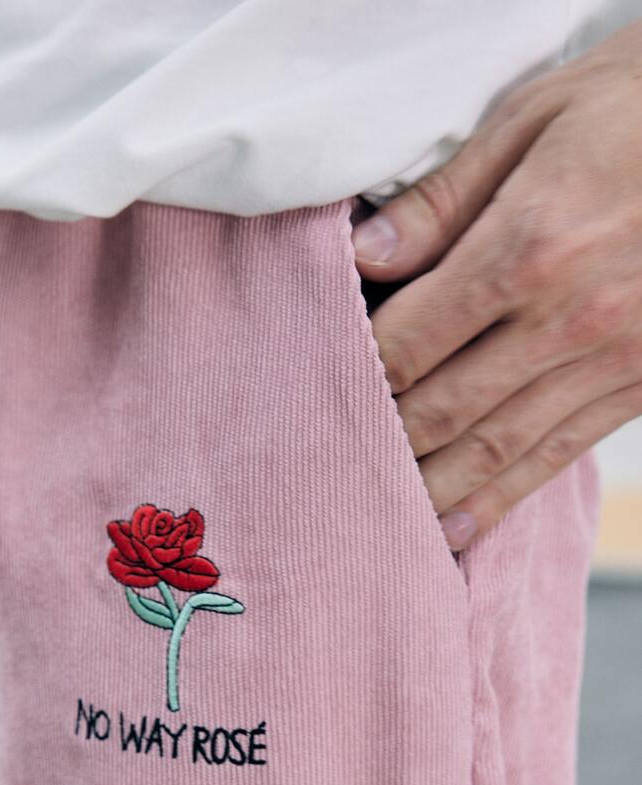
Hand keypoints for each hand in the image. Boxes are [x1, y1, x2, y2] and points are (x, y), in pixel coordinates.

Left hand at [352, 19, 641, 549]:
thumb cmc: (632, 112)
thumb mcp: (533, 121)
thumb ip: (442, 199)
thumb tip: (366, 258)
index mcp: (529, 248)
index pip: (408, 341)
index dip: (354, 371)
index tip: (317, 385)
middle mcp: (568, 319)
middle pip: (441, 408)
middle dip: (377, 438)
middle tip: (324, 459)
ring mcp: (609, 361)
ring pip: (493, 449)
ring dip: (425, 488)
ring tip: (369, 514)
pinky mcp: (636, 386)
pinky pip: (553, 458)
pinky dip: (495, 500)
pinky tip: (451, 531)